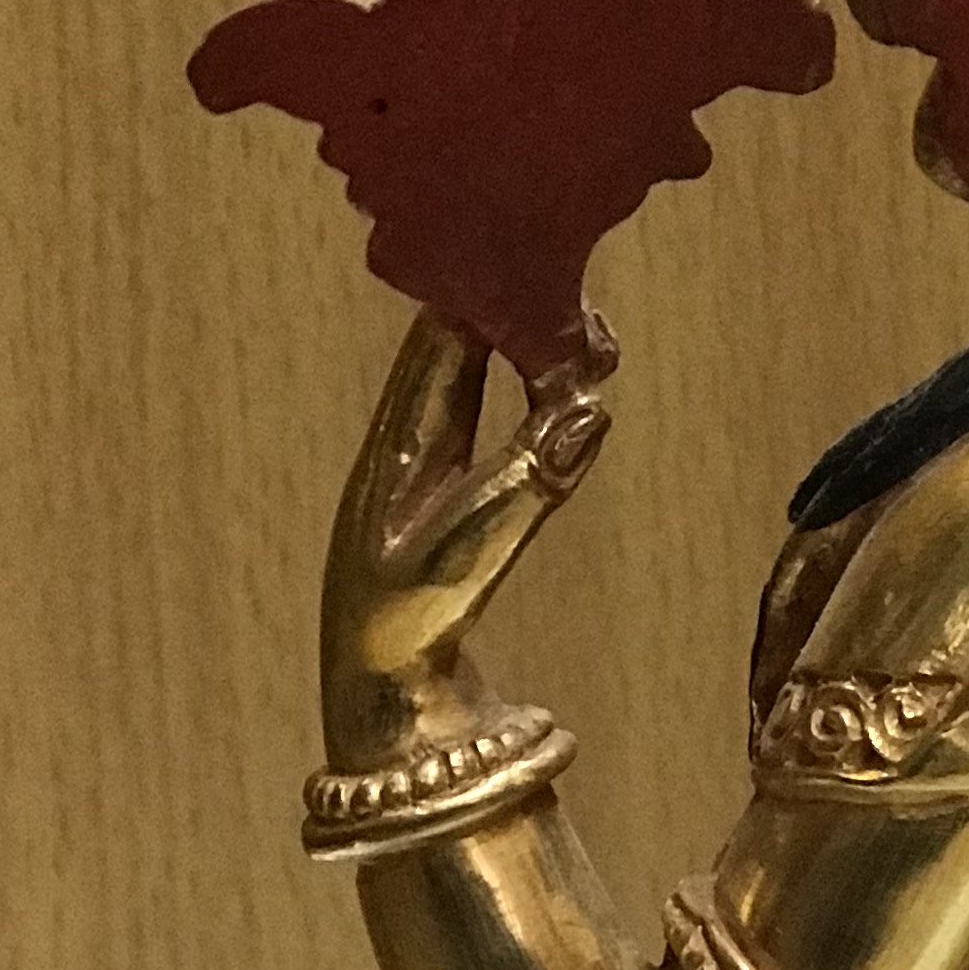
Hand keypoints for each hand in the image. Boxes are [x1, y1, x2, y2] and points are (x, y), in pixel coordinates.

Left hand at [321, 311, 613, 762]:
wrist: (378, 701)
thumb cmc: (404, 625)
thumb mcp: (469, 550)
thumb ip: (531, 479)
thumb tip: (590, 406)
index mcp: (396, 445)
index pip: (439, 342)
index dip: (484, 297)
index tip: (541, 268)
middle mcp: (403, 445)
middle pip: (454, 352)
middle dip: (514, 319)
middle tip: (587, 311)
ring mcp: (418, 470)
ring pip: (469, 385)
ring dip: (522, 358)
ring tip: (584, 346)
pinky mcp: (439, 497)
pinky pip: (479, 421)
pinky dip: (519, 399)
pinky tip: (551, 398)